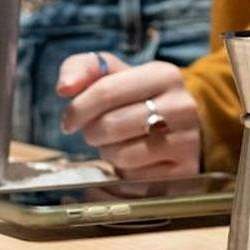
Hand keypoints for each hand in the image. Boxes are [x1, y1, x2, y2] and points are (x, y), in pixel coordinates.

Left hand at [55, 54, 200, 177]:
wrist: (183, 124)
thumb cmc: (138, 97)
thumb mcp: (116, 74)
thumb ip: (84, 68)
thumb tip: (64, 87)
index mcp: (164, 75)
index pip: (105, 91)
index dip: (78, 108)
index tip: (68, 121)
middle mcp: (181, 107)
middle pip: (109, 126)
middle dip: (92, 132)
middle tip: (98, 131)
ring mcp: (186, 142)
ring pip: (121, 156)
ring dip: (108, 153)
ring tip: (119, 143)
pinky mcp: (183, 173)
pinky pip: (133, 181)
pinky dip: (124, 174)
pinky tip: (134, 161)